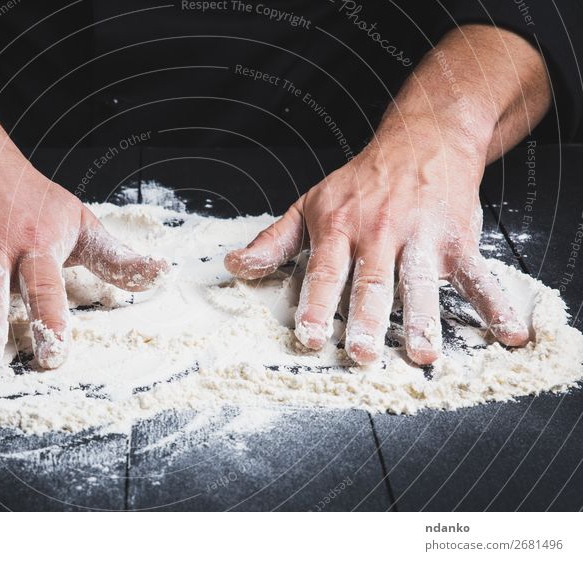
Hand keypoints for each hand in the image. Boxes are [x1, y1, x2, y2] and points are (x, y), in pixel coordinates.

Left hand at [225, 116, 528, 365]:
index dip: (315, 305)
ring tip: (423, 354)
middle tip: (362, 354)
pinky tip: (507, 333)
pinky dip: (496, 304)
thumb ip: (274, 241)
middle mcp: (379, 232)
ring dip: (424, 319)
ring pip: (421, 282)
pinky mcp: (457, 238)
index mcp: (340, 227)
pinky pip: (478, 275)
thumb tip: (235, 267)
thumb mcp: (310, 204)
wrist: (420, 140)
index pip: (325, 271)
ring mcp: (421, 236)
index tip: (309, 338)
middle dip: (367, 320)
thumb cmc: (361, 182)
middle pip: (372, 282)